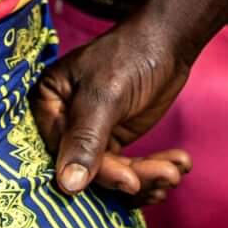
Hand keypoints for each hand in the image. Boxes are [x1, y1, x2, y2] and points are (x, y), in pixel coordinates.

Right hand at [31, 15, 195, 202]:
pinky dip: (153, 171)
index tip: (132, 182)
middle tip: (168, 177)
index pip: (64, 152)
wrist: (167, 41)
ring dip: (148, 177)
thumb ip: (85, 139)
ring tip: (176, 172)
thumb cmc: (130, 56)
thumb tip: (67, 186)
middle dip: (133, 176)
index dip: (98, 173)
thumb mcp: (105, 96)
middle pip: (92, 168)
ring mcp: (91, 133)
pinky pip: (128, 168)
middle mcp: (64, 122)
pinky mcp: (114, 140)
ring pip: (114, 173)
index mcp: (49, 104)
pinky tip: (178, 167)